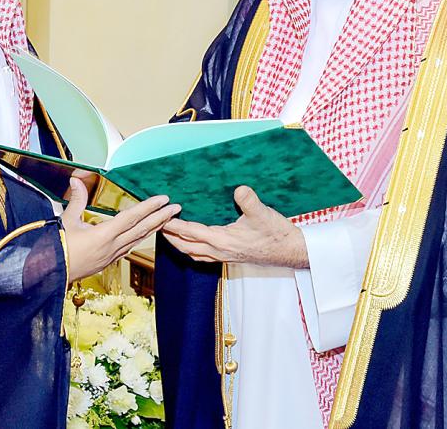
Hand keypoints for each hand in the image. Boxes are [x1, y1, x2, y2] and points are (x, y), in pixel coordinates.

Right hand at [61, 178, 180, 282]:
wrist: (52, 273)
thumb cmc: (57, 248)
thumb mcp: (67, 221)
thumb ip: (77, 200)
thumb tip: (77, 180)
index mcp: (104, 235)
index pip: (132, 217)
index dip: (149, 207)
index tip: (164, 200)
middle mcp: (112, 246)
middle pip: (142, 229)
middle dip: (161, 218)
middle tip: (176, 208)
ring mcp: (112, 256)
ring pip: (138, 239)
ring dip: (154, 228)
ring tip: (167, 218)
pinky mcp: (108, 261)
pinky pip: (130, 247)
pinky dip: (141, 238)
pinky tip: (146, 234)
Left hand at [162, 186, 308, 267]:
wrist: (290, 251)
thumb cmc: (276, 233)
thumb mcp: (263, 214)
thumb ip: (249, 201)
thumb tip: (239, 189)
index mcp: (222, 240)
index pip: (191, 233)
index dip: (174, 224)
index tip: (161, 216)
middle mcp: (219, 251)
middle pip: (185, 246)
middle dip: (169, 236)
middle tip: (156, 224)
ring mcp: (224, 256)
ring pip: (192, 253)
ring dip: (178, 244)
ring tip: (168, 233)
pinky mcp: (229, 256)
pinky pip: (202, 256)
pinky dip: (191, 248)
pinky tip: (192, 242)